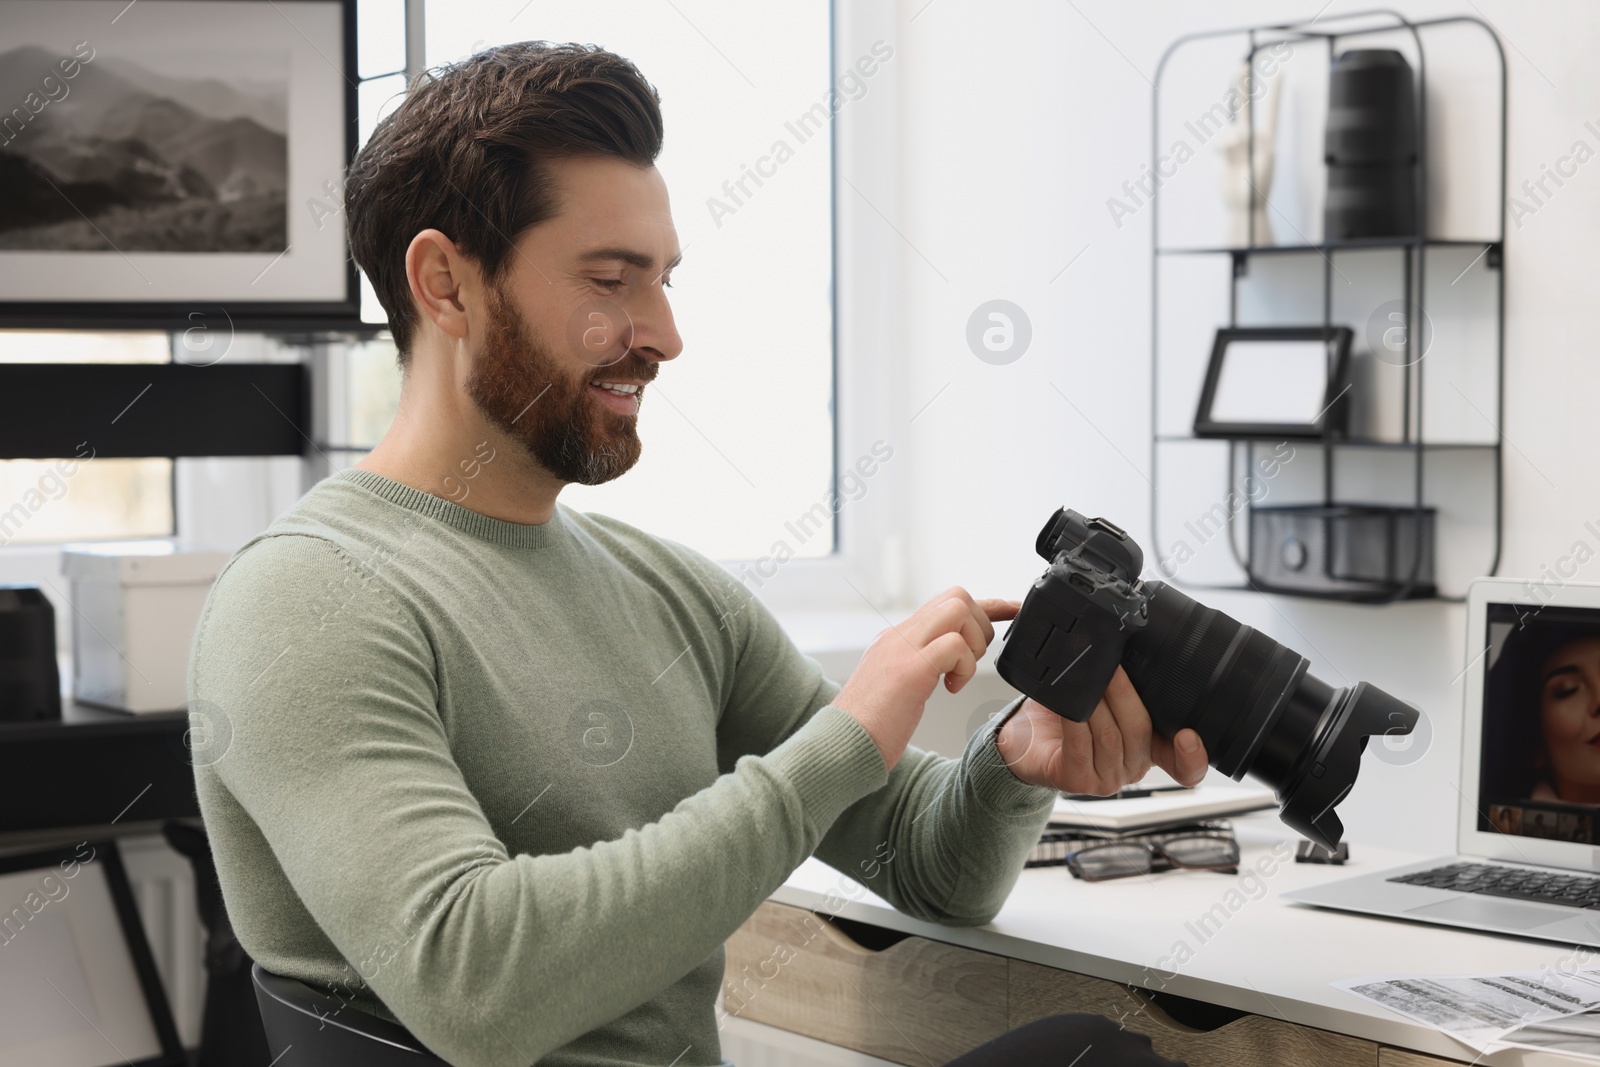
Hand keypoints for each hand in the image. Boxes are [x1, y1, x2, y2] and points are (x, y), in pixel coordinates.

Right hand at [834, 589, 1019, 770]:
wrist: (839, 747)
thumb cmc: (867, 728)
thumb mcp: (894, 687)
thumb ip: (916, 666)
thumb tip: (943, 662)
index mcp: (897, 639)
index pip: (945, 603)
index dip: (986, 604)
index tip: (1012, 609)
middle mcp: (899, 636)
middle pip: (956, 596)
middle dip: (981, 625)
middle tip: (972, 661)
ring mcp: (902, 649)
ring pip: (958, 610)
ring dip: (974, 643)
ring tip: (958, 676)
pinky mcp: (909, 671)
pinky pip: (953, 646)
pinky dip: (964, 667)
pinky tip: (950, 689)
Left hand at [995, 667, 1207, 792]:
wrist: (1027, 738)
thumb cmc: (1067, 714)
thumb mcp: (1107, 696)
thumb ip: (1129, 681)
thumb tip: (1131, 641)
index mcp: (1150, 749)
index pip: (1185, 766)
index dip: (1193, 755)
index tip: (1188, 735)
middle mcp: (1133, 767)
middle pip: (1140, 731)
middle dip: (1124, 693)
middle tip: (1111, 663)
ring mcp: (1106, 778)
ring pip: (1111, 736)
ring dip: (1097, 701)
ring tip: (1087, 674)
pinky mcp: (1076, 780)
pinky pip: (1080, 745)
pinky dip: (1075, 719)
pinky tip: (1068, 703)